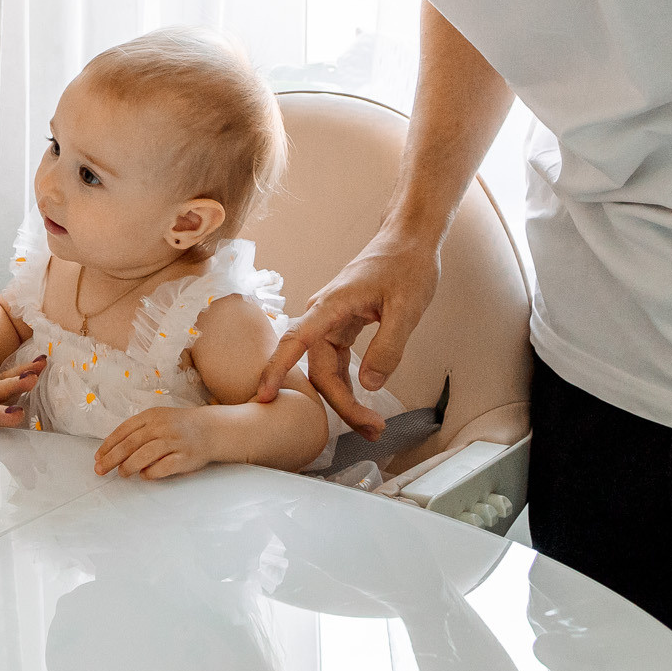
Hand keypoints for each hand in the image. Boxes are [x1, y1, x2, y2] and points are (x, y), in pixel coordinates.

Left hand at [93, 406, 216, 478]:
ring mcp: (174, 442)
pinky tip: (144, 476)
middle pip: (130, 443)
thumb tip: (113, 450)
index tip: (97, 457)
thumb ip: (138, 430)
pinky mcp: (184, 457)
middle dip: (112, 458)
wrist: (211, 429)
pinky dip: (151, 473)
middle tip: (100, 470)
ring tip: (121, 474)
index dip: (108, 445)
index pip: (123, 430)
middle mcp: (161, 427)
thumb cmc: (178, 426)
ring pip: (144, 455)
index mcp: (151, 415)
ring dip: (129, 466)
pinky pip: (163, 467)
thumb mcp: (158, 419)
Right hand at [255, 234, 439, 436]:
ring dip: (345, 398)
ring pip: (327, 368)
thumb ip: (388, 348)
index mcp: (332, 306)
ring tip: (372, 426)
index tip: (263, 396)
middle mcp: (324, 315)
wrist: (408, 240)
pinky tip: (361, 400)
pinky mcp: (342, 325)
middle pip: (319, 368)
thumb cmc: (406, 265)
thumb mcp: (407, 309)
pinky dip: (349, 383)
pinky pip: (337, 360)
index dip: (276, 370)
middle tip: (372, 430)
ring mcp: (331, 320)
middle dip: (341, 403)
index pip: (296, 342)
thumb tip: (368, 385)